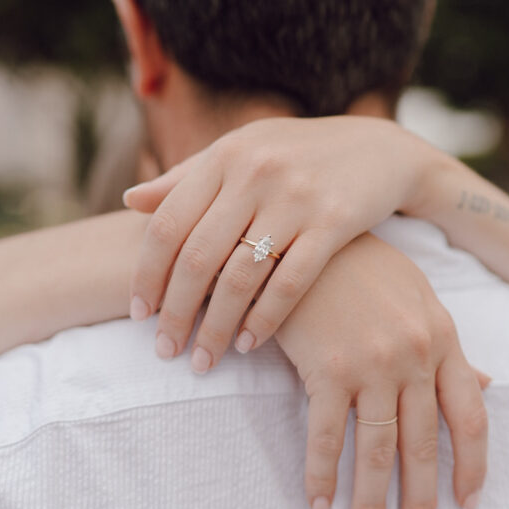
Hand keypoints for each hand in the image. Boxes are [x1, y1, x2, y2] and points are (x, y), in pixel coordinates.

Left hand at [123, 116, 426, 369]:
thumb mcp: (241, 152)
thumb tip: (130, 201)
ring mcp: (296, 198)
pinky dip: (264, 319)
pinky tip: (248, 343)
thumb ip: (187, 177)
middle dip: (175, 312)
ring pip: (240, 277)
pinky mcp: (335, 222)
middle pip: (198, 258)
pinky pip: (290, 283)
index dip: (146, 275)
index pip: (167, 225)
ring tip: (204, 359)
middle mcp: (255, 174)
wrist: (379, 149)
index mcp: (225, 156)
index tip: (139, 315)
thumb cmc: (296, 156)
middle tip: (164, 351)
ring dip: (216, 327)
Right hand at [275, 233, 489, 508]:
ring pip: (377, 449)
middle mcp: (414, 356)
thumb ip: (450, 349)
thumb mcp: (418, 300)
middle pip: (423, 446)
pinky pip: (325, 436)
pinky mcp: (326, 367)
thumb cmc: (363, 266)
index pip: (470, 417)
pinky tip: (317, 503)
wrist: (310, 234)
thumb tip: (488, 384)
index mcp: (442, 338)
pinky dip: (321, 475)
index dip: (472, 467)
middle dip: (420, 503)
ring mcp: (371, 363)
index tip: (468, 505)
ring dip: (371, 502)